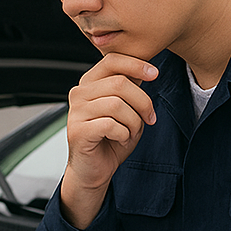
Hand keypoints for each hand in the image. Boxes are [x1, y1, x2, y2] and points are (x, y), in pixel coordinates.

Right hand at [60, 53, 157, 227]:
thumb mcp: (126, 109)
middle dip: (143, 102)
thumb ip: (130, 89)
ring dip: (133, 122)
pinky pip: (110, 125)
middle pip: (120, 83)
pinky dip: (123, 134)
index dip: (136, 65)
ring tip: (131, 132)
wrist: (94, 170)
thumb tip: (147, 70)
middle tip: (150, 118)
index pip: (112, 60)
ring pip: (117, 105)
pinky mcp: (78, 131)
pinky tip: (120, 140)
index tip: (155, 74)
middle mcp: (79, 93)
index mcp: (89, 83)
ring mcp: (76, 112)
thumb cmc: (111, 139)